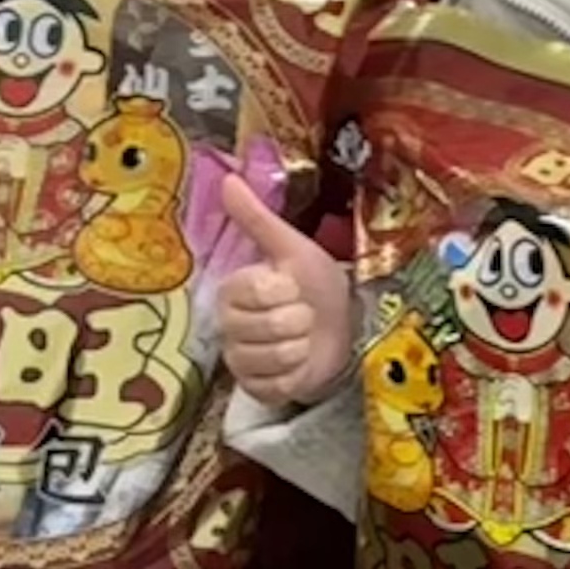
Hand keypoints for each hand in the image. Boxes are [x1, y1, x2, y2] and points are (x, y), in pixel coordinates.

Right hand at [207, 168, 360, 404]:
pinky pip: (276, 386)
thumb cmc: (315, 283)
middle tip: (302, 314)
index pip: (255, 292)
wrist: (341, 326)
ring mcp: (240, 361)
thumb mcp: (291, 247)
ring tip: (304, 337)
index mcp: (232, 291)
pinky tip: (301, 363)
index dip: (283, 290)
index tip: (292, 286)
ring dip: (301, 347)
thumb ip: (256, 217)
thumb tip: (228, 178)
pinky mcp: (256, 390)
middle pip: (266, 327)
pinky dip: (297, 374)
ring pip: (273, 358)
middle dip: (298, 319)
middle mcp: (228, 327)